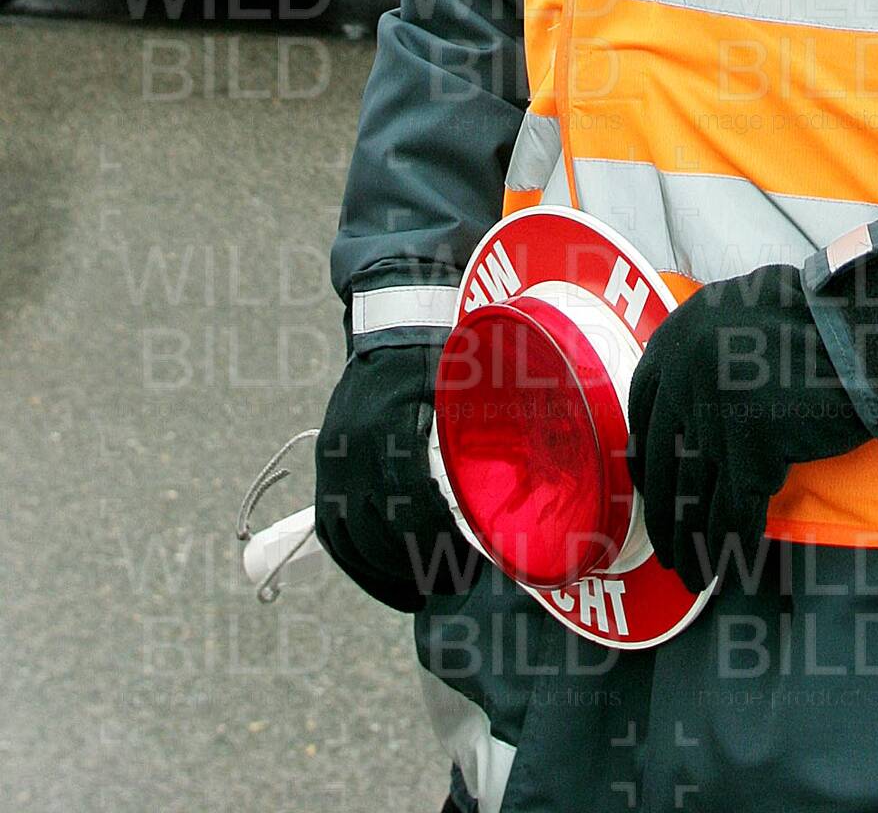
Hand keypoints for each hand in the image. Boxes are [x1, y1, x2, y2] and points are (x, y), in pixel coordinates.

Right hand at [314, 341, 482, 612]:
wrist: (395, 331)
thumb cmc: (441, 363)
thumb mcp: (462, 394)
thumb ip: (474, 443)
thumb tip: (506, 500)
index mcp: (390, 430)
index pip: (409, 506)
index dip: (437, 544)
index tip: (465, 566)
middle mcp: (354, 448)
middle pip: (378, 531)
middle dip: (416, 567)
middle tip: (452, 585)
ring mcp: (334, 457)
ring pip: (350, 537)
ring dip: (384, 574)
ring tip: (419, 591)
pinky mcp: (326, 463)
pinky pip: (330, 526)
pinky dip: (354, 560)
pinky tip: (382, 577)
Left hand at [624, 262, 870, 591]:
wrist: (864, 332)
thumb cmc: (812, 321)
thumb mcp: (737, 313)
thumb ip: (705, 349)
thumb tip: (686, 400)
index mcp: (676, 339)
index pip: (642, 414)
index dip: (645, 461)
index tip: (651, 491)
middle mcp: (684, 376)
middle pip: (664, 463)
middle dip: (664, 517)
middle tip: (667, 550)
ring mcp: (715, 416)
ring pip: (693, 497)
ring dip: (692, 544)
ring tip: (692, 574)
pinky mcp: (752, 452)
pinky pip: (734, 512)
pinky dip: (731, 545)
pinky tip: (729, 566)